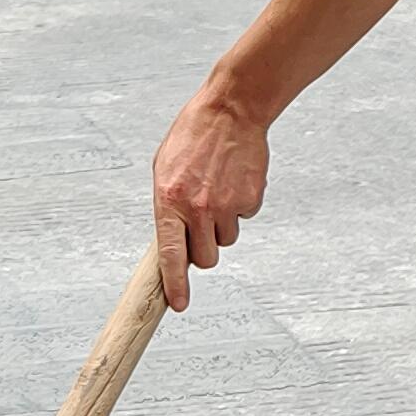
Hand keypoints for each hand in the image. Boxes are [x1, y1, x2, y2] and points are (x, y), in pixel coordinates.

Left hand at [153, 75, 271, 309]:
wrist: (231, 111)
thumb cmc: (193, 138)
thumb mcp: (164, 170)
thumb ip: (166, 208)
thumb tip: (170, 242)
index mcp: (169, 202)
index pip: (170, 256)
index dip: (175, 285)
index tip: (177, 304)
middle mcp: (198, 208)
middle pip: (205, 259)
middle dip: (203, 250)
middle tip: (201, 225)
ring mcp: (226, 206)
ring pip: (226, 241)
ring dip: (221, 226)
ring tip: (217, 192)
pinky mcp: (251, 200)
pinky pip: (244, 219)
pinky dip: (240, 207)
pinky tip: (233, 181)